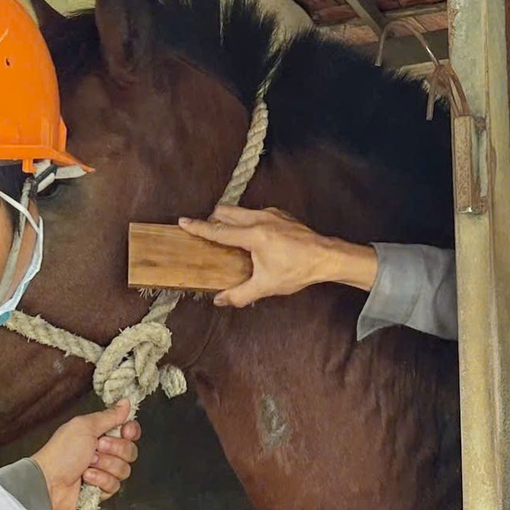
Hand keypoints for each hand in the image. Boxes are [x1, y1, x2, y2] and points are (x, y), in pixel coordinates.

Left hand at [32, 402, 140, 509]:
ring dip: (105, 465)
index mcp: (99, 433)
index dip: (131, 432)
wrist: (48, 483)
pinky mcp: (101, 489)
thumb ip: (109, 416)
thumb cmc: (61, 453)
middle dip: (115, 449)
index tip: (125, 432)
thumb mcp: (84, 427)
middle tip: (96, 448)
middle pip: (130, 450)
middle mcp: (103, 452)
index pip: (129, 431)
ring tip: (87, 465)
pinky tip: (86, 478)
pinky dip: (100, 480)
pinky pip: (115, 485)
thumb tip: (125, 403)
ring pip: (124, 469)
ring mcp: (103, 471)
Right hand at [177, 205, 377, 307]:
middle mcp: (260, 219)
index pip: (218, 230)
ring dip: (229, 220)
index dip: (198, 227)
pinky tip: (251, 237)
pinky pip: (255, 212)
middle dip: (213, 220)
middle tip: (207, 233)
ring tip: (228, 237)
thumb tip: (219, 300)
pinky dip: (246, 221)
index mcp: (254, 235)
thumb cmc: (298, 270)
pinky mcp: (280, 214)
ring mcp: (271, 214)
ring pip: (240, 210)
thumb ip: (240, 294)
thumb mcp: (266, 286)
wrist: (327, 257)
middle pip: (225, 212)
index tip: (182, 222)